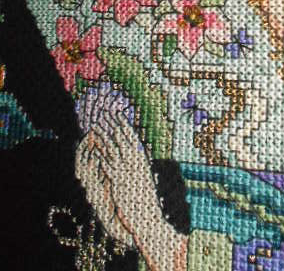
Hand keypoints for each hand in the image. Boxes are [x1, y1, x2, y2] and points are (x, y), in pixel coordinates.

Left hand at [81, 110, 161, 242]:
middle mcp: (134, 161)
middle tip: (101, 111)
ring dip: (101, 135)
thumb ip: (136, 160)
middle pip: (119, 137)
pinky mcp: (117, 181)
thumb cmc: (146, 195)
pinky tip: (92, 147)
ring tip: (94, 125)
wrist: (148, 215)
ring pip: (110, 147)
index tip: (115, 111)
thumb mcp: (143, 173)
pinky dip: (99, 154)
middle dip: (110, 123)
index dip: (122, 121)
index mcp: (141, 157)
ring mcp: (125, 170)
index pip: (130, 134)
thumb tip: (132, 149)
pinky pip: (105, 164)